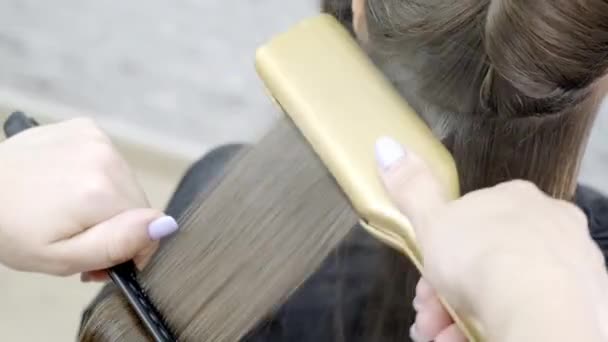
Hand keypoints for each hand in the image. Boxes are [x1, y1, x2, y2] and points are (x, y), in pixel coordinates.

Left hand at [0, 118, 177, 279]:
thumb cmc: (11, 230)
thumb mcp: (60, 258)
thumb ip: (116, 245)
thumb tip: (164, 224)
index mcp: (101, 193)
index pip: (148, 228)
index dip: (129, 249)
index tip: (100, 257)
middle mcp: (105, 159)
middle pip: (137, 204)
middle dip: (116, 223)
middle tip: (78, 234)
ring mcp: (97, 139)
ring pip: (125, 183)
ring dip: (107, 199)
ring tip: (70, 207)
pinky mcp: (88, 128)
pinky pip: (111, 161)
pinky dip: (98, 175)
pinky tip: (69, 182)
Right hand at [374, 137, 607, 341]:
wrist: (536, 304)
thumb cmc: (486, 257)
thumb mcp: (431, 220)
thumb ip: (411, 187)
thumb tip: (389, 149)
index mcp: (515, 199)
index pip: (474, 221)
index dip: (443, 250)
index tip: (426, 273)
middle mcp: (549, 226)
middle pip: (487, 259)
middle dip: (449, 287)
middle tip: (428, 307)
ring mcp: (568, 265)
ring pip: (506, 289)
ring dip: (464, 311)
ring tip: (441, 331)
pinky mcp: (580, 301)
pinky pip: (527, 311)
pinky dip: (493, 325)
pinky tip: (467, 336)